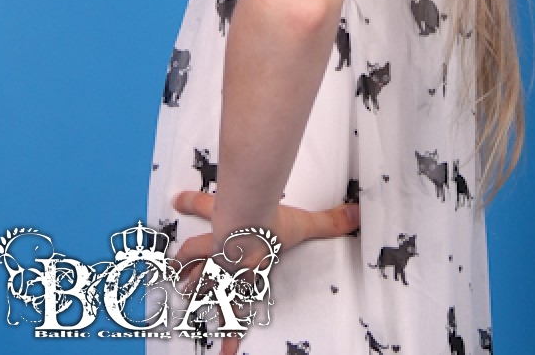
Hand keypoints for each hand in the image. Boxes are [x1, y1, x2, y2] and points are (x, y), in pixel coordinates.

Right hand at [172, 191, 359, 354]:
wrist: (245, 219)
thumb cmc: (273, 229)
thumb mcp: (306, 228)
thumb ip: (332, 223)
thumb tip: (358, 216)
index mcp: (250, 272)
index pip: (241, 309)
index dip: (233, 334)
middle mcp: (230, 264)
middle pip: (212, 283)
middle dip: (200, 291)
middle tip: (188, 298)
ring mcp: (218, 243)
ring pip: (198, 256)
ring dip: (187, 263)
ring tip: (175, 269)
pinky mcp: (213, 218)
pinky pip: (200, 209)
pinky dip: (189, 204)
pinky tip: (178, 200)